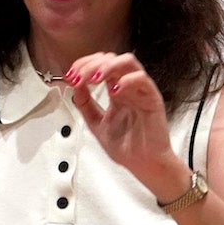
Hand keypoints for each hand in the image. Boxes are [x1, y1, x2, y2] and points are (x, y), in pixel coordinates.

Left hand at [64, 52, 188, 196]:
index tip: (70, 75)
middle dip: (91, 64)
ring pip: (128, 62)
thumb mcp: (96, 123)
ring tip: (94, 78)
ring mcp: (141, 91)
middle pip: (111, 59)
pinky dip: (127, 81)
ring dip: (108, 66)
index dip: (84, 65)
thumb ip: (85, 105)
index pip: (101, 65)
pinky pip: (143, 80)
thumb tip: (75, 87)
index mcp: (116, 90)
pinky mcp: (153, 99)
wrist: (142, 165)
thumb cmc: (126, 147)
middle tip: (78, 76)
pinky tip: (114, 91)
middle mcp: (128, 87)